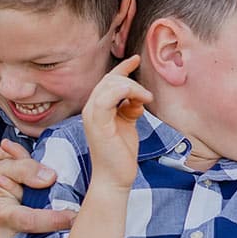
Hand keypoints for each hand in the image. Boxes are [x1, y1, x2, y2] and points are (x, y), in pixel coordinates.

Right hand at [82, 58, 151, 190]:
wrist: (115, 178)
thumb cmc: (120, 154)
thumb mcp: (127, 124)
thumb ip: (130, 108)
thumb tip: (138, 98)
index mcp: (96, 108)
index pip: (107, 80)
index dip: (122, 68)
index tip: (135, 59)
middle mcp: (90, 109)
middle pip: (109, 79)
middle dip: (130, 80)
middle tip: (146, 97)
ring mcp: (92, 116)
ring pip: (110, 85)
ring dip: (131, 87)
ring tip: (145, 100)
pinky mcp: (98, 124)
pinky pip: (108, 98)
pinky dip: (126, 93)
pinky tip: (139, 102)